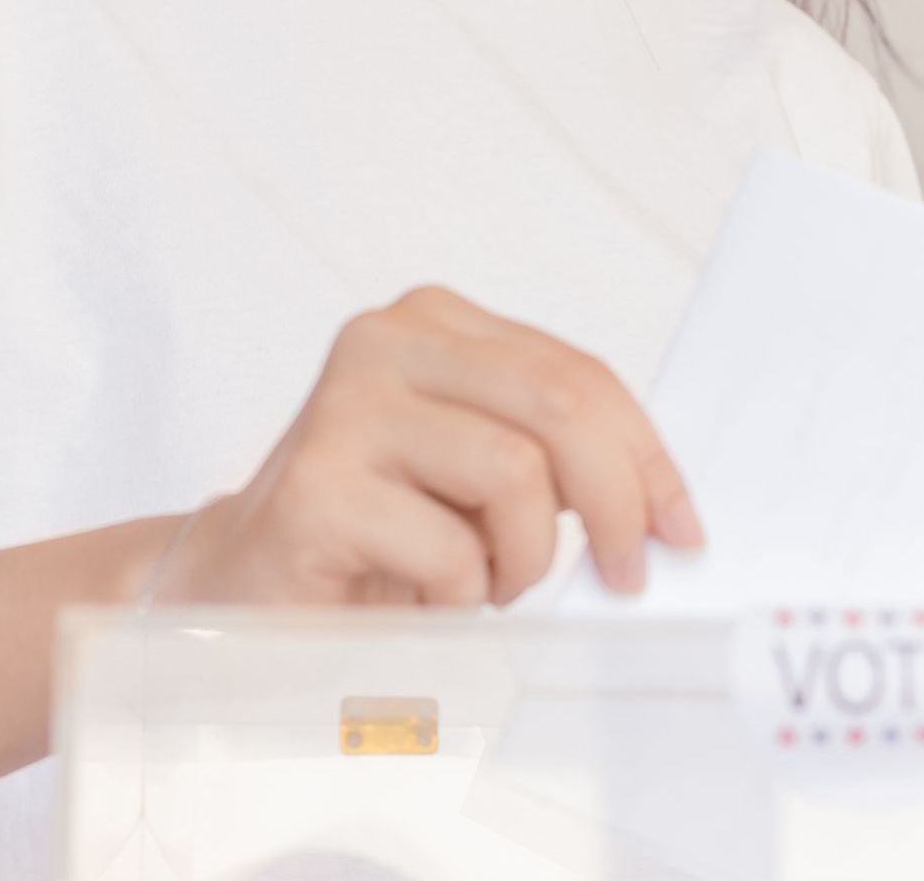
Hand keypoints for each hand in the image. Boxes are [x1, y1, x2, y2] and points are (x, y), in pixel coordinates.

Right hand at [160, 286, 703, 605]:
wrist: (244, 584)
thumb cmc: (376, 535)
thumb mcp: (476, 475)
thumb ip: (552, 454)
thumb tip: (661, 500)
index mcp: (434, 323)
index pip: (577, 373)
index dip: (646, 454)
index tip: (679, 524)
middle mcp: (383, 343)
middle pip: (559, 405)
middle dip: (617, 502)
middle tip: (628, 573)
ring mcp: (343, 409)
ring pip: (515, 475)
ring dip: (522, 559)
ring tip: (482, 585)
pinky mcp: (315, 487)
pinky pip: (450, 551)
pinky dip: (457, 598)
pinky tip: (419, 599)